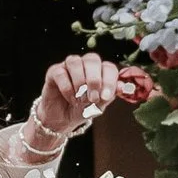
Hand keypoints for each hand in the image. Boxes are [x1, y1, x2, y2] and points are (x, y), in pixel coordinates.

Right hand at [19, 53, 153, 154]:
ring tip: (80, 100)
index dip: (109, 81)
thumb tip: (124, 87)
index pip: (108, 67)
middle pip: (92, 59)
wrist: (63, 119)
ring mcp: (69, 66)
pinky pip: (61, 73)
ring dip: (80, 82)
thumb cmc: (83, 109)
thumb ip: (110, 94)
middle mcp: (85, 64)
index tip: (106, 97)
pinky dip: (67, 88)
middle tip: (93, 98)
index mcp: (100, 70)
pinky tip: (71, 99)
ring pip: (75, 62)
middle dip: (94, 80)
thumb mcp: (100, 105)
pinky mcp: (54, 71)